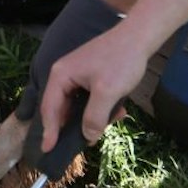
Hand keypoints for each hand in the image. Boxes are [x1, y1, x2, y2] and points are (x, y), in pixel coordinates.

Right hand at [30, 0, 142, 152]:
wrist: (139, 37)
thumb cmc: (121, 61)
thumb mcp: (107, 92)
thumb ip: (94, 117)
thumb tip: (87, 137)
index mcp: (61, 75)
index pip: (50, 108)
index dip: (49, 131)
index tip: (48, 150)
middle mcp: (65, 74)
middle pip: (62, 108)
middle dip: (74, 125)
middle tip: (84, 143)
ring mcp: (78, 74)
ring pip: (78, 105)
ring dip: (92, 117)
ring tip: (111, 122)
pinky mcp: (91, 75)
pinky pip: (90, 98)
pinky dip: (101, 108)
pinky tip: (119, 111)